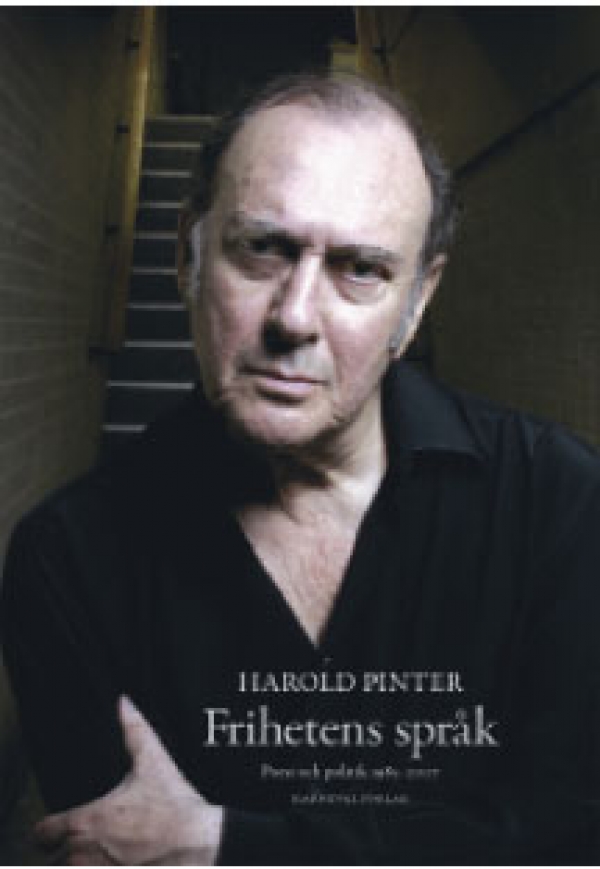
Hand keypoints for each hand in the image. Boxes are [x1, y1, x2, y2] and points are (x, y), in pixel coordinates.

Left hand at [35, 696, 223, 864]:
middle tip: (86, 839)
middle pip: (55, 859)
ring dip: (81, 864)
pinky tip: (117, 862)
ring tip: (100, 853)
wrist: (199, 843)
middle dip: (66, 849)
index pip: (42, 834)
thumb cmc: (174, 805)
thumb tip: (124, 702)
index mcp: (87, 821)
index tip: (60, 826)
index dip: (48, 829)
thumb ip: (134, 730)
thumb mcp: (154, 761)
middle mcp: (84, 853)